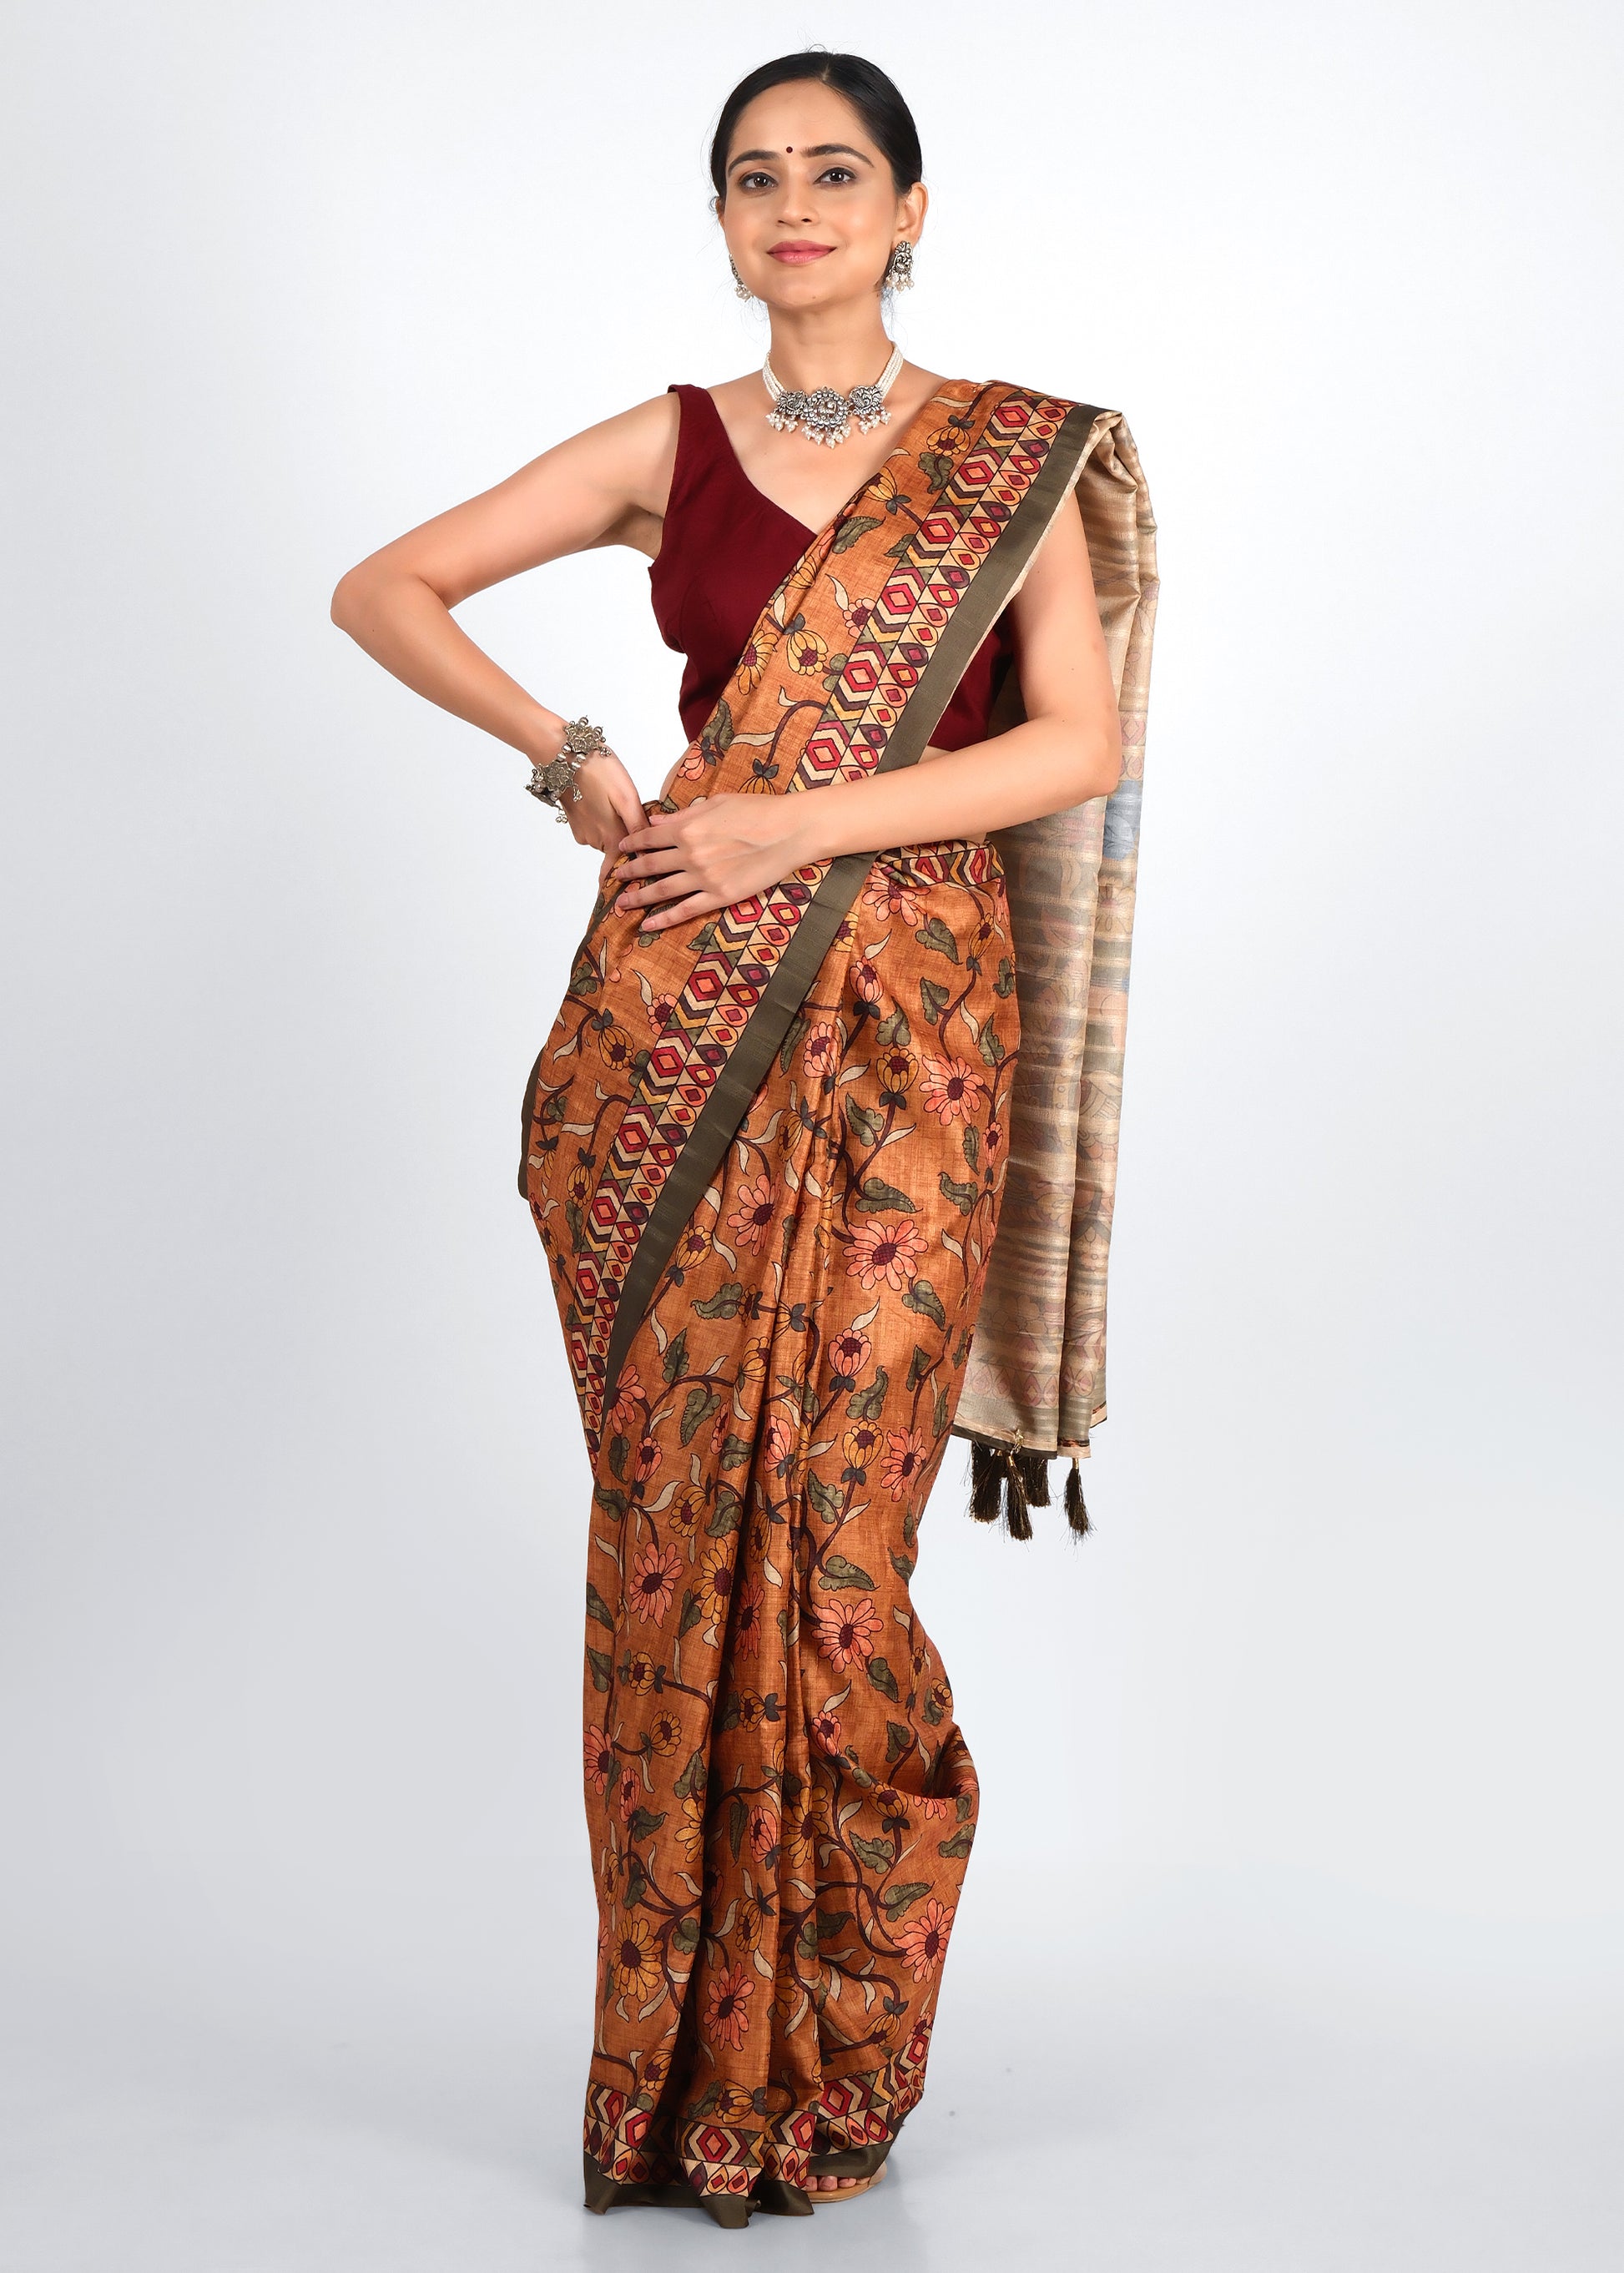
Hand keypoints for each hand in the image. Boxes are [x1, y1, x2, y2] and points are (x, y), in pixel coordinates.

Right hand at [553, 753, 647, 879]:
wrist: (563, 754)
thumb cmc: (598, 771)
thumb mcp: (627, 797)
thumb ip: (637, 827)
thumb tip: (648, 854)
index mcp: (611, 836)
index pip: (622, 868)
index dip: (630, 877)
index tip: (636, 887)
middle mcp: (595, 839)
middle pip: (617, 850)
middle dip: (627, 842)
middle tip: (635, 820)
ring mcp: (582, 831)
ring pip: (605, 837)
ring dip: (614, 827)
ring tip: (619, 804)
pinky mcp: (574, 821)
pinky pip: (594, 827)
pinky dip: (601, 818)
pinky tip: (604, 800)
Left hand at [612, 794, 820, 930]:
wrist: (790, 831)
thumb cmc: (759, 811)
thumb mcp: (718, 802)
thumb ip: (684, 814)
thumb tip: (657, 820)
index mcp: (688, 826)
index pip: (649, 837)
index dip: (632, 843)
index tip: (621, 848)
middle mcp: (690, 853)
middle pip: (649, 865)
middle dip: (628, 872)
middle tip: (614, 878)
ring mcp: (703, 877)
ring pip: (661, 890)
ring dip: (637, 897)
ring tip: (621, 903)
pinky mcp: (720, 896)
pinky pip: (685, 911)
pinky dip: (663, 919)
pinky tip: (647, 924)